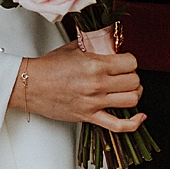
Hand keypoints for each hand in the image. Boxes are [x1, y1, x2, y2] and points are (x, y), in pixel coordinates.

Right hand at [11, 43, 145, 131]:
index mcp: (95, 65)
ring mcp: (94, 102)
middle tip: (124, 74)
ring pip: (132, 100)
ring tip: (127, 89)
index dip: (130, 61)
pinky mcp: (89, 117)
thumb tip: (108, 42)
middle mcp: (97, 84)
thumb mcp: (73, 48)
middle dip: (132, 76)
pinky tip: (139, 117)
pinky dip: (133, 123)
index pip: (130, 63)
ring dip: (134, 93)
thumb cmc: (48, 67)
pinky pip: (118, 125)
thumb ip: (94, 45)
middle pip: (134, 81)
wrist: (30, 85)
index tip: (124, 61)